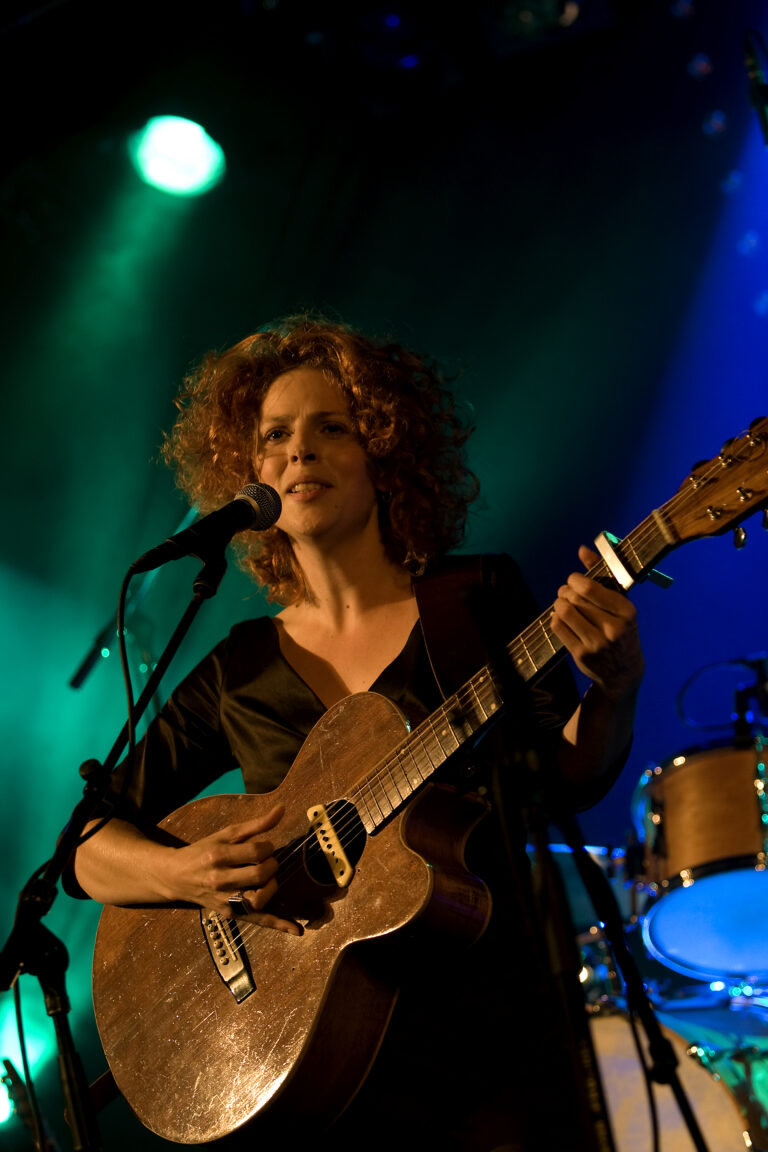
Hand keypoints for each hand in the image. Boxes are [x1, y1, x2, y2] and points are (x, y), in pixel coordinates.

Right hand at [168, 803, 300, 934]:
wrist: (176, 876)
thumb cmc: (204, 851)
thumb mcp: (226, 834)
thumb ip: (256, 824)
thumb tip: (282, 809)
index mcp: (218, 856)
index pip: (256, 852)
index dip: (268, 847)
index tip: (264, 847)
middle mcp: (220, 881)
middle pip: (259, 875)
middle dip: (271, 865)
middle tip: (267, 861)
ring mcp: (224, 900)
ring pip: (258, 900)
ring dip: (272, 887)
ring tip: (268, 879)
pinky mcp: (230, 914)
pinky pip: (257, 921)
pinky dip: (277, 925)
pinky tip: (296, 930)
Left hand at [551, 545, 643, 700]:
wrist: (624, 673)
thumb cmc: (622, 632)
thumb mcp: (620, 605)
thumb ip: (602, 575)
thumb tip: (582, 549)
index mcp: (627, 612)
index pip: (590, 588)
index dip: (575, 580)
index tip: (574, 581)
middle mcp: (613, 628)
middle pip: (575, 599)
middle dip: (566, 591)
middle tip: (566, 593)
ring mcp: (597, 643)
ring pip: (564, 612)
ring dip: (559, 604)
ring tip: (563, 604)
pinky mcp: (581, 655)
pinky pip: (558, 627)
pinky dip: (555, 618)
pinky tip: (561, 618)